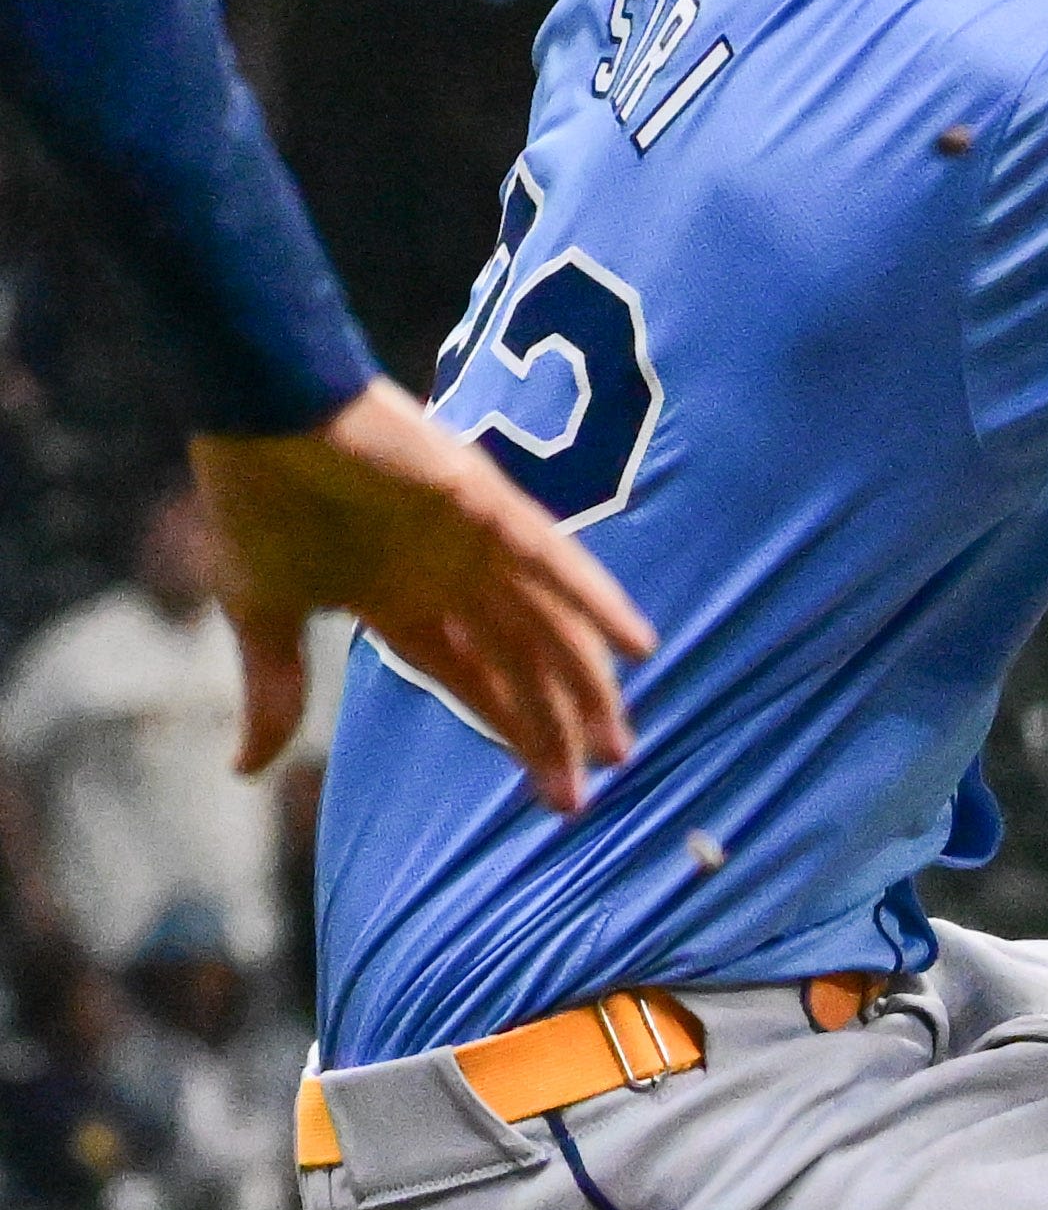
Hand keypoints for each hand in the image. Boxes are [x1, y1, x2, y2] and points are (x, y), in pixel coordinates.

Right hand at [192, 381, 653, 813]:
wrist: (261, 415)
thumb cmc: (257, 502)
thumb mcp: (263, 614)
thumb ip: (275, 690)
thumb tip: (245, 771)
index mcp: (406, 603)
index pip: (478, 683)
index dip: (514, 736)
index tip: (554, 794)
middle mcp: (454, 579)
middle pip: (524, 667)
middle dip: (557, 729)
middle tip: (595, 788)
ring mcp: (477, 543)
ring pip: (550, 627)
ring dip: (588, 684)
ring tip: (620, 744)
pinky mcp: (487, 507)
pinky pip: (557, 560)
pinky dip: (599, 600)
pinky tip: (639, 644)